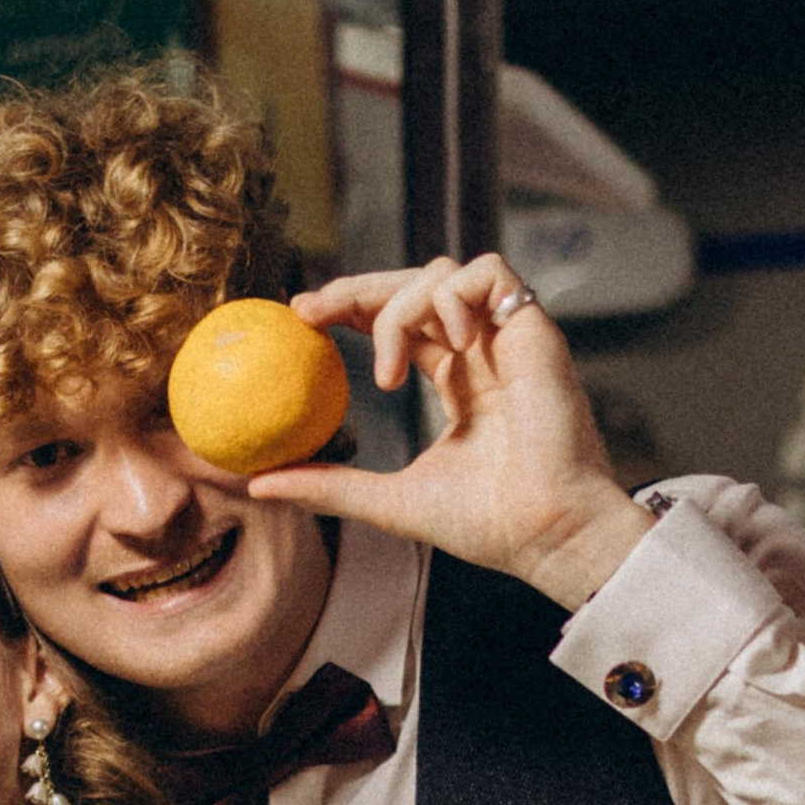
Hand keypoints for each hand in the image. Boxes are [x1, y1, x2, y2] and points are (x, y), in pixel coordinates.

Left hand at [257, 253, 654, 610]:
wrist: (547, 532)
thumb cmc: (486, 525)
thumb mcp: (386, 501)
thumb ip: (328, 485)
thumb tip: (256, 483)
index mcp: (457, 381)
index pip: (398, 323)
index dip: (349, 310)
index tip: (300, 320)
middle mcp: (481, 351)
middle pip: (412, 287)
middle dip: (354, 289)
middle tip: (308, 311)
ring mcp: (506, 336)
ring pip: (441, 273)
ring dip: (399, 309)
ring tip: (388, 375)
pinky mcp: (533, 327)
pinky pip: (488, 271)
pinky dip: (455, 296)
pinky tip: (451, 345)